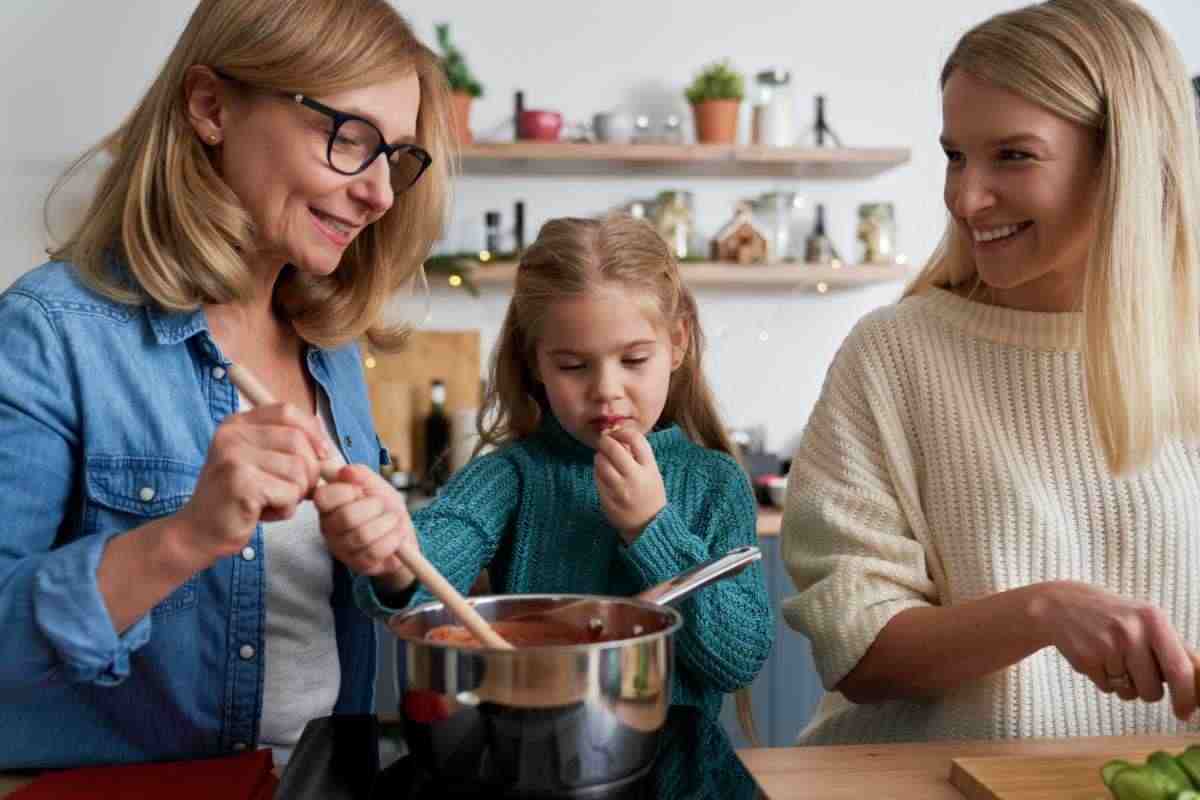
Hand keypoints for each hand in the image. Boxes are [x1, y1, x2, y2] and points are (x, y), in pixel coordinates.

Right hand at [174, 402, 331, 565]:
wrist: (199, 531)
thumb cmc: (238, 498)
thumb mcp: (259, 462)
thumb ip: (287, 447)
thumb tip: (327, 448)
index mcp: (237, 423)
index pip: (287, 412)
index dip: (312, 432)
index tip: (321, 454)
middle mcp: (233, 434)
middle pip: (298, 441)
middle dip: (309, 471)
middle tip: (294, 490)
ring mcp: (234, 457)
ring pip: (298, 469)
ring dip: (297, 493)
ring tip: (273, 502)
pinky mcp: (240, 482)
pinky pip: (289, 492)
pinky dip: (286, 509)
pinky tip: (264, 513)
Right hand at [313, 463, 417, 581]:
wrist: (402, 533)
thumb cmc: (384, 507)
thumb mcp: (375, 484)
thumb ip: (361, 475)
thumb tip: (346, 471)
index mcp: (328, 505)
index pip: (324, 497)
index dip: (348, 491)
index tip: (361, 490)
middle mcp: (329, 528)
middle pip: (347, 517)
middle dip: (374, 507)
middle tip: (382, 505)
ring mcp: (342, 548)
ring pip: (363, 535)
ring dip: (387, 523)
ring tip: (393, 520)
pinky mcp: (358, 564)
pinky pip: (375, 551)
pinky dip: (393, 539)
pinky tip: (395, 534)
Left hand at [594, 427, 665, 544]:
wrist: (648, 526)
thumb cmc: (650, 495)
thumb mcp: (652, 473)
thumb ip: (638, 455)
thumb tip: (617, 434)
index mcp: (650, 469)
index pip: (636, 439)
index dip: (623, 432)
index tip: (619, 433)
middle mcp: (635, 478)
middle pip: (613, 448)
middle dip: (606, 440)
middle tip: (605, 441)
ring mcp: (619, 490)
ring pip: (601, 462)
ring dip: (599, 456)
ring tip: (604, 458)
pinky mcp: (607, 499)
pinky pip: (597, 477)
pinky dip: (598, 471)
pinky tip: (603, 473)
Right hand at [1030, 580, 1196, 719]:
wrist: (1059, 605)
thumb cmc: (1113, 616)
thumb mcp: (1145, 621)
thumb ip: (1174, 650)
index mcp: (1154, 620)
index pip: (1181, 670)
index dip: (1187, 697)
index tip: (1185, 713)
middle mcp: (1132, 631)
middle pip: (1153, 690)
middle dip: (1146, 690)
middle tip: (1134, 669)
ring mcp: (1107, 645)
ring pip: (1130, 693)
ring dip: (1124, 686)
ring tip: (1113, 660)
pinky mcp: (1086, 659)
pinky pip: (1107, 689)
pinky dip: (1103, 680)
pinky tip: (1096, 658)